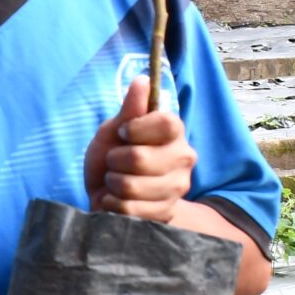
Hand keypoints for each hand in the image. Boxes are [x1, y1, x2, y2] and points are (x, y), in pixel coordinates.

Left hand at [83, 77, 196, 223]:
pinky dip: (113, 204)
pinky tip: (118, 201)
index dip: (136, 128)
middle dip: (115, 161)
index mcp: (175, 133)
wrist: (111, 196)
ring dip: (112, 184)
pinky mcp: (165, 214)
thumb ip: (130, 109)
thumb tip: (142, 80)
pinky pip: (128, 209)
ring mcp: (177, 189)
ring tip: (117, 183)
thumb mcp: (114, 130)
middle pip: (140, 157)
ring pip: (131, 186)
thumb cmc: (112, 158)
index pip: (167, 123)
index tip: (123, 133)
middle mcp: (184, 159)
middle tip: (116, 163)